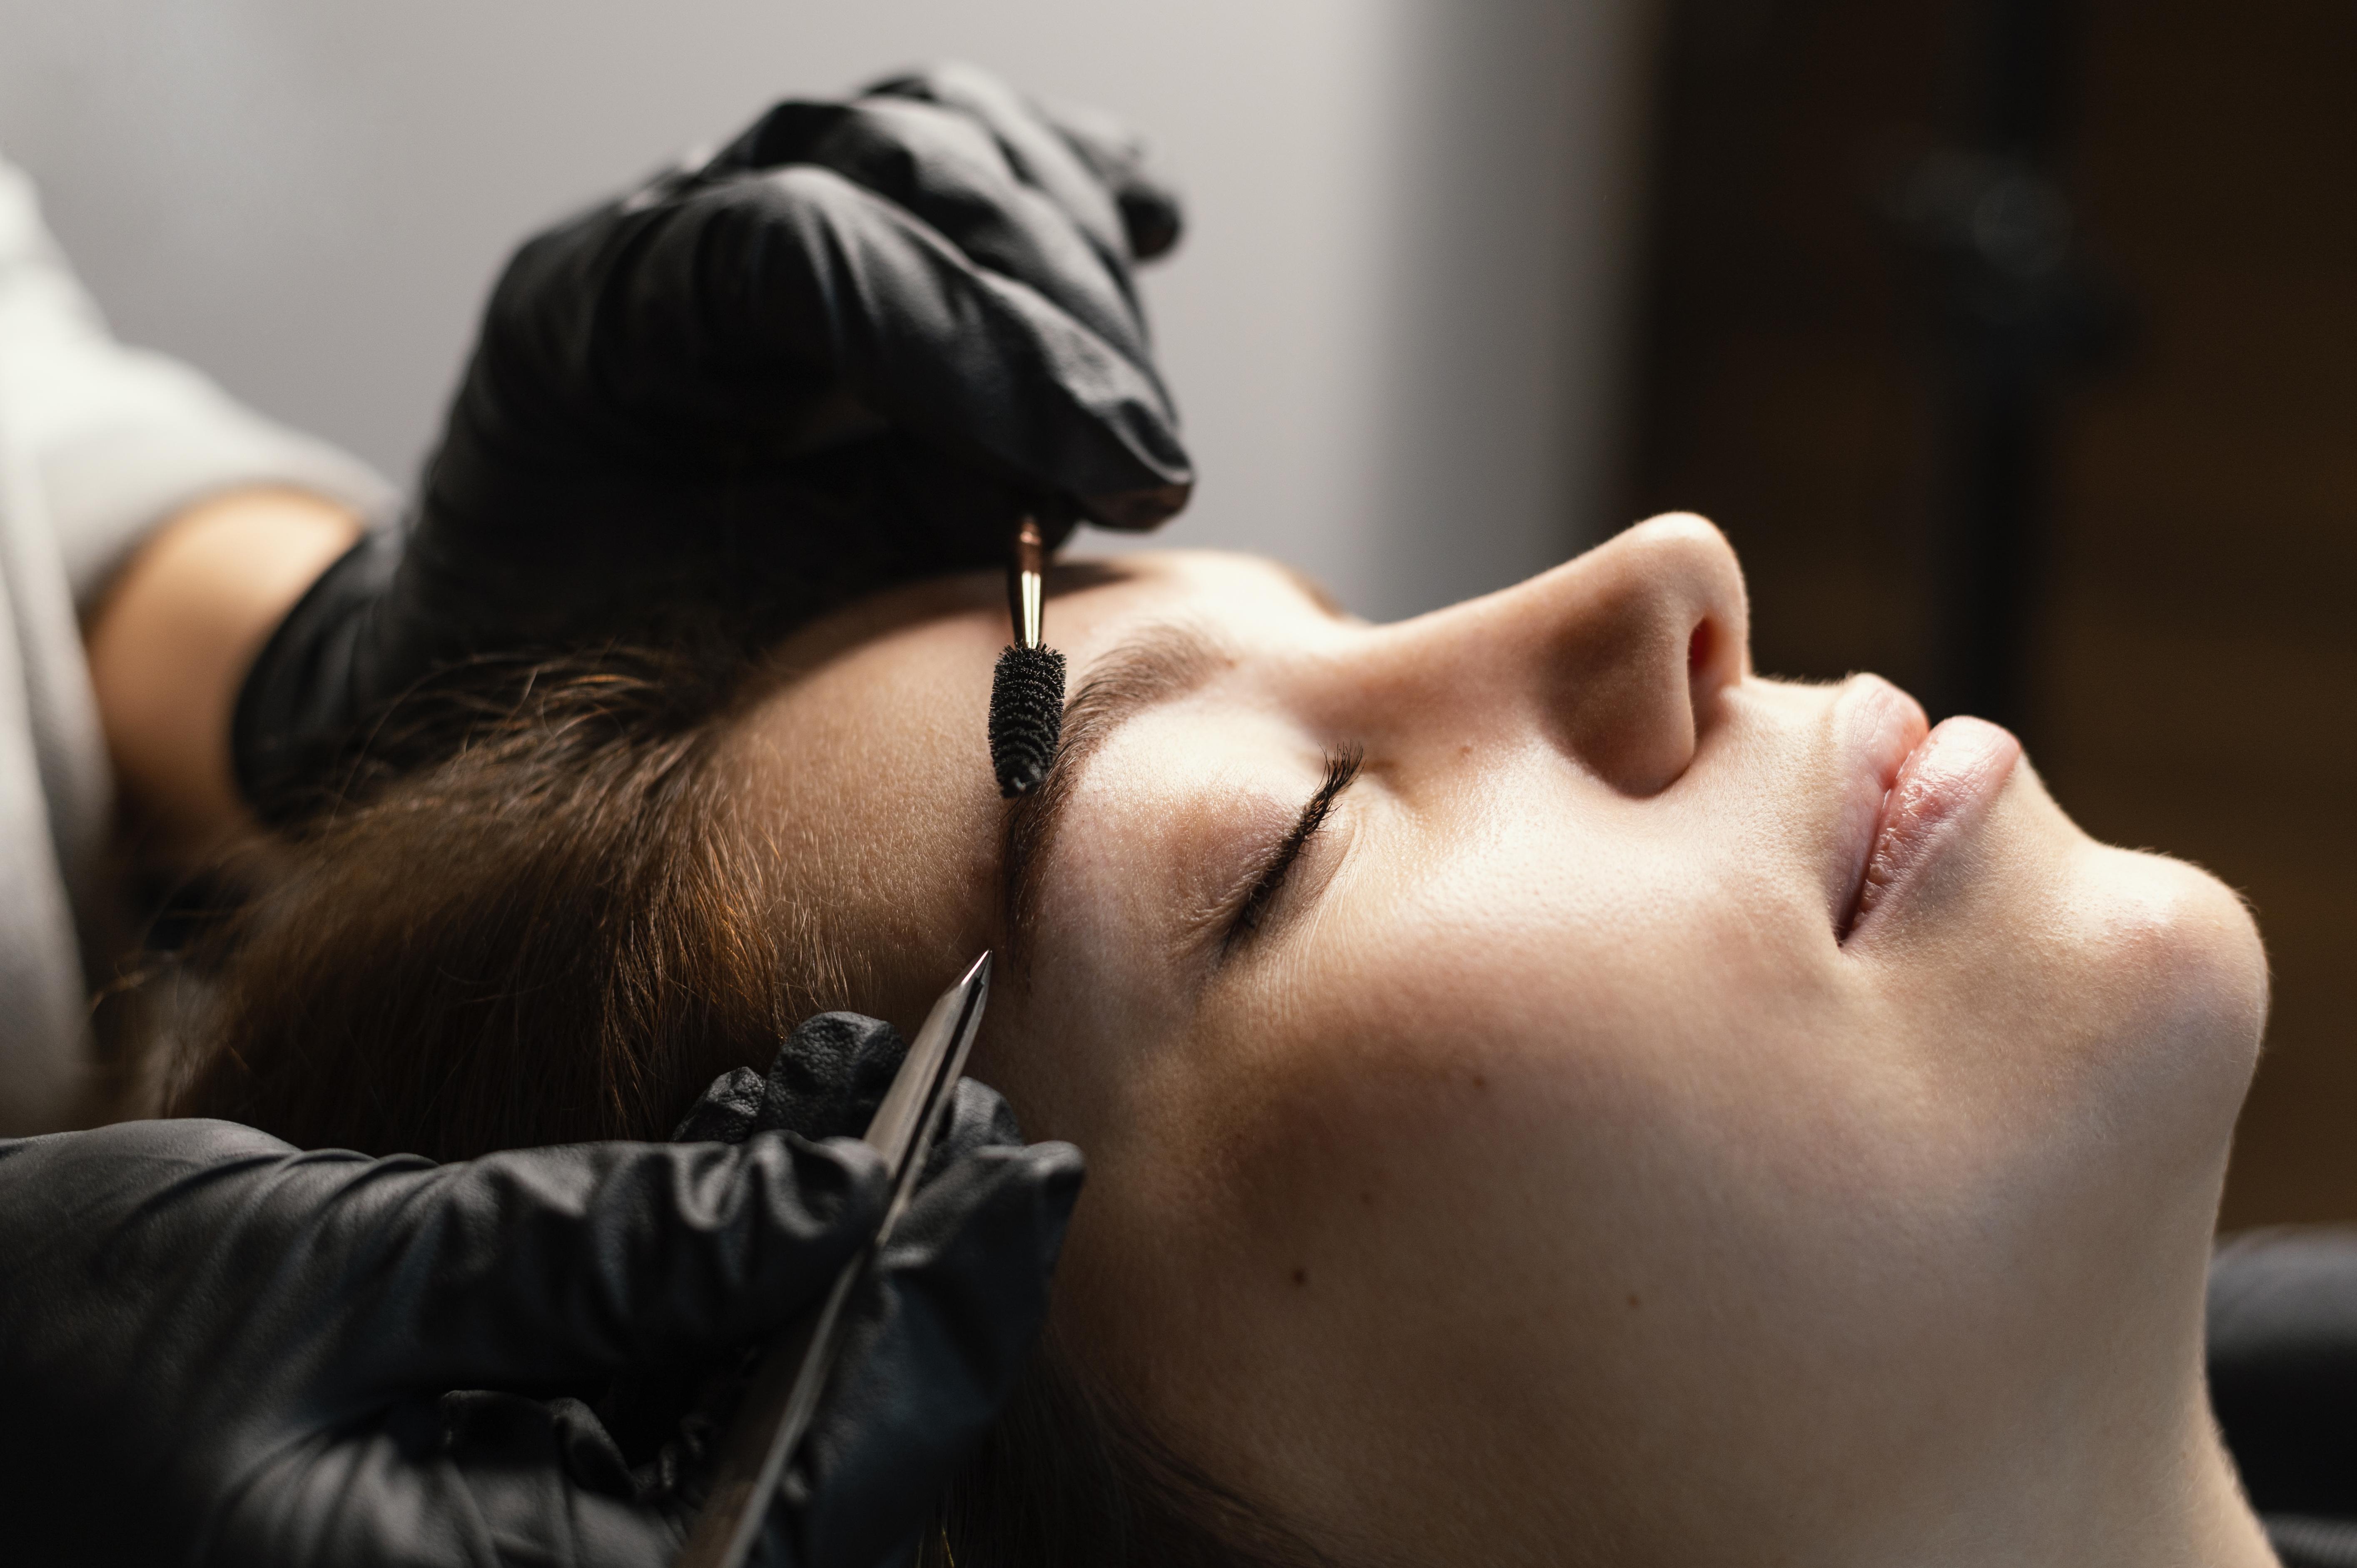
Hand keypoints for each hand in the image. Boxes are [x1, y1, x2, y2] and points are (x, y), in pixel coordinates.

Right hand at [0, 1028, 1079, 1566]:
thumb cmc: (68, 1349)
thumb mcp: (348, 1279)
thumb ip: (603, 1258)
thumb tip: (830, 1208)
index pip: (817, 1488)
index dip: (935, 1324)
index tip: (1023, 1174)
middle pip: (814, 1459)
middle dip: (903, 1282)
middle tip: (987, 1120)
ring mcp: (534, 1561)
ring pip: (752, 1411)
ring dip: (820, 1244)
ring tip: (881, 1084)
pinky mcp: (512, 1499)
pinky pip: (665, 1392)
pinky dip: (723, 1262)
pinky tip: (776, 1127)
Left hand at [236, 63, 1189, 817]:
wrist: (533, 661)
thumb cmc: (598, 683)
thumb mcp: (694, 666)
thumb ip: (841, 587)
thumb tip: (1041, 524)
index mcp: (586, 315)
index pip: (803, 251)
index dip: (978, 353)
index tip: (1105, 482)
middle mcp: (668, 221)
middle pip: (900, 165)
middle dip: (1056, 315)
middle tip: (1145, 469)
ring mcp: (756, 197)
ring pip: (947, 135)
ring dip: (1078, 260)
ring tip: (1137, 413)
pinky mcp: (845, 219)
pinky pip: (973, 155)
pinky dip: (1072, 187)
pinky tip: (1148, 229)